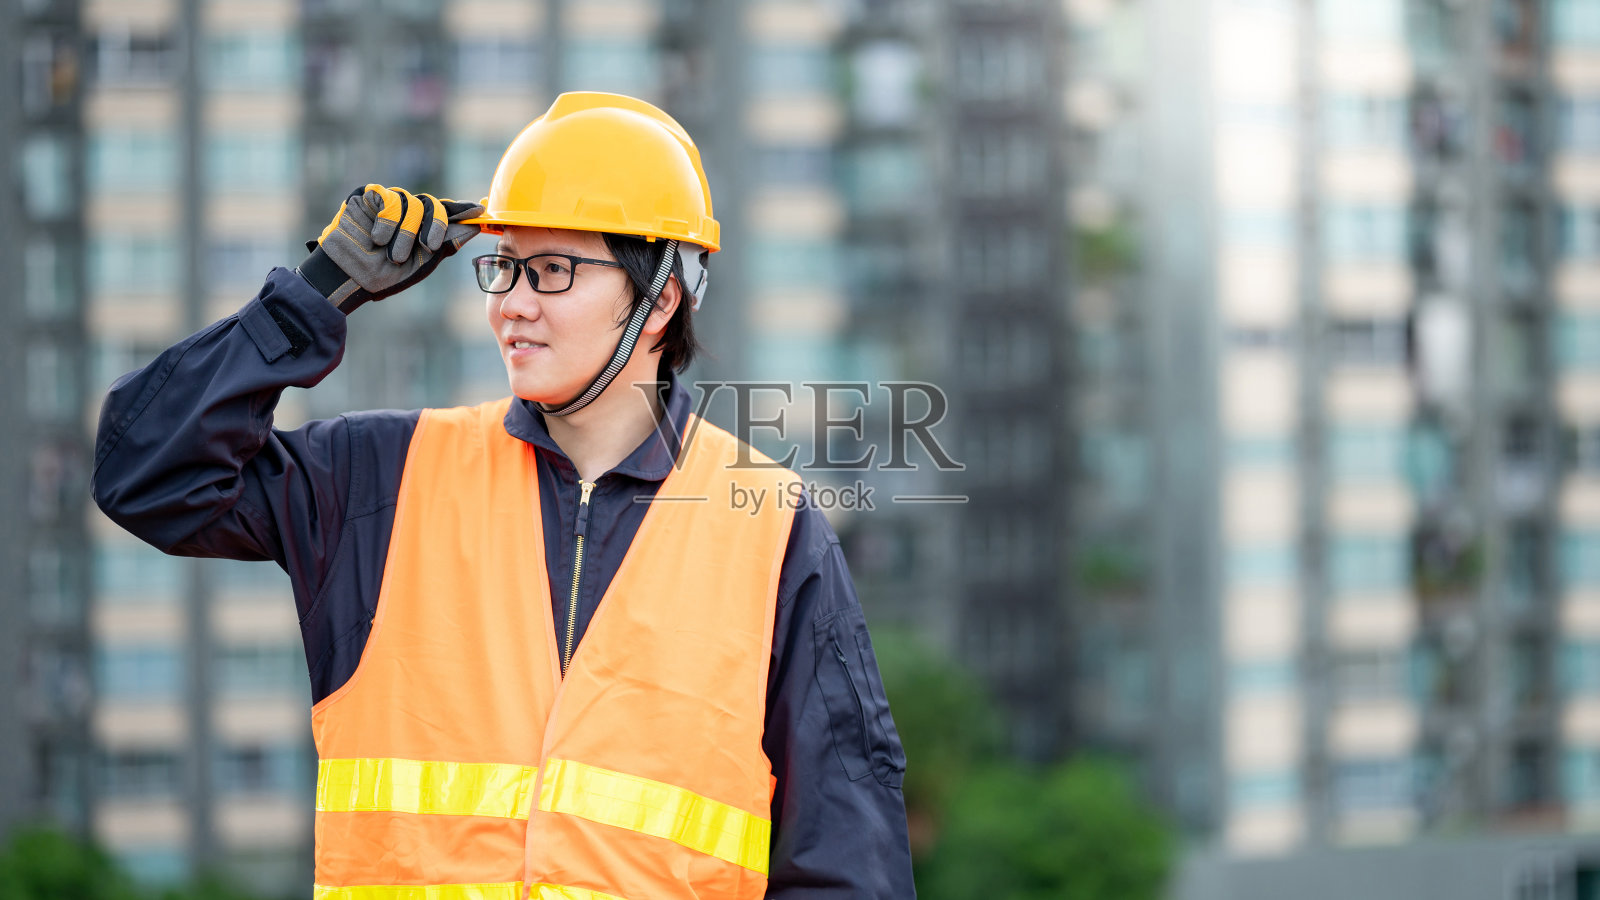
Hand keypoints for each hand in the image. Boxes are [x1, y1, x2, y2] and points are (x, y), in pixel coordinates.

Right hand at [297, 184, 482, 312]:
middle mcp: (407, 211)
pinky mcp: (368, 195)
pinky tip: (378, 238)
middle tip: (428, 246)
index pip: (446, 211)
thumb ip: (449, 240)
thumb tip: (477, 221)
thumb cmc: (385, 275)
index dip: (463, 209)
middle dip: (434, 226)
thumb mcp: (424, 260)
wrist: (350, 277)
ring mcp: (387, 201)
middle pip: (433, 204)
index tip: (482, 209)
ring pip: (412, 203)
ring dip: (405, 232)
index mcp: (421, 227)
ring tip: (392, 254)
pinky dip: (387, 220)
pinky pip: (389, 198)